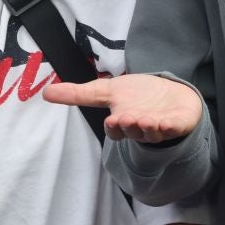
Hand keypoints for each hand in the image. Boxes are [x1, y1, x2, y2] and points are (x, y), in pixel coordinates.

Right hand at [43, 74, 203, 142]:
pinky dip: (171, 127)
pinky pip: (174, 129)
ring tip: (146, 119)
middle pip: (133, 132)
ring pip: (152, 133)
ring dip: (148, 128)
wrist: (169, 95)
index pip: (116, 129)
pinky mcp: (179, 123)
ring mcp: (160, 128)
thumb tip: (45, 93)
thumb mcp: (107, 91)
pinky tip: (168, 122)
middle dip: (130, 127)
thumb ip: (78, 94)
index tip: (112, 120)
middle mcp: (140, 129)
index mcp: (122, 123)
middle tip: (127, 119)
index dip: (114, 127)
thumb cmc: (137, 96)